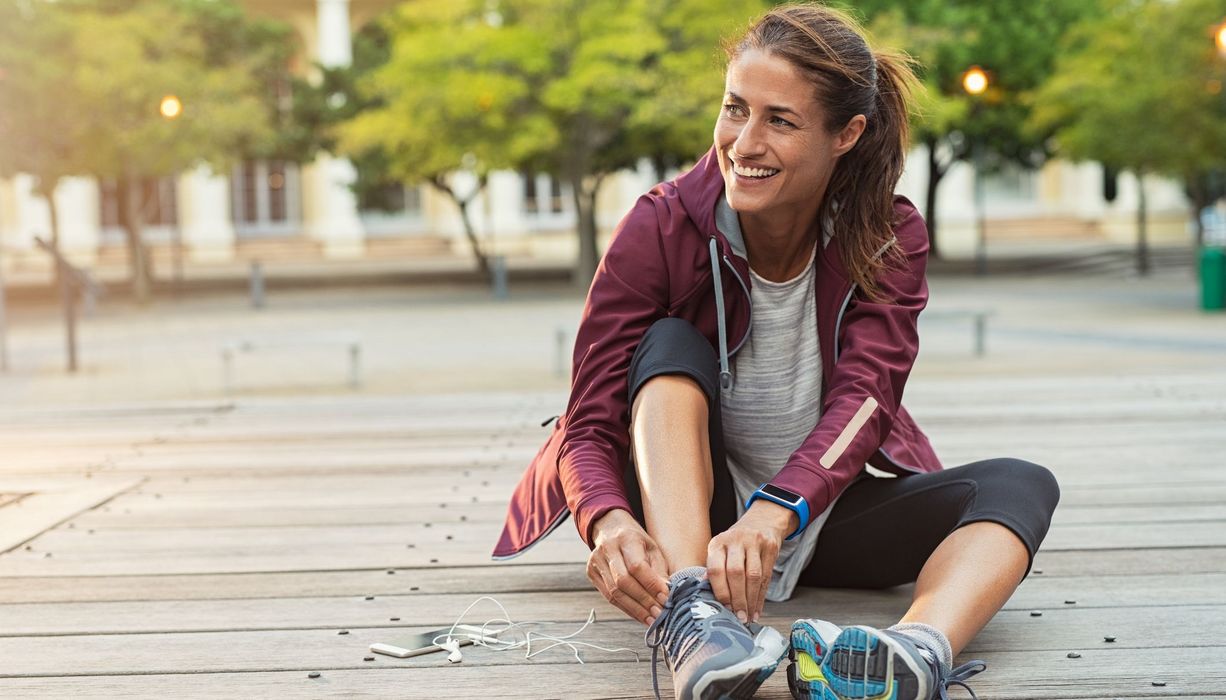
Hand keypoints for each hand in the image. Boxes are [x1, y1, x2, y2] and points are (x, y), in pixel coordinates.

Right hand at [587, 509, 669, 624]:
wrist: (611, 529)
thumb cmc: (637, 540)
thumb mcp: (652, 548)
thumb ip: (659, 570)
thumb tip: (667, 594)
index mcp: (625, 538)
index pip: (637, 566)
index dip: (651, 585)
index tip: (666, 598)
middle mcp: (607, 549)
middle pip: (623, 581)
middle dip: (643, 601)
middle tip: (659, 614)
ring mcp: (596, 561)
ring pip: (614, 592)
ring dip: (635, 609)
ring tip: (651, 619)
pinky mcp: (591, 573)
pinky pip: (609, 596)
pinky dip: (626, 608)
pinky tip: (639, 615)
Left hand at [706, 500, 795, 622]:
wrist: (762, 522)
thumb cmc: (736, 544)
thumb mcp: (721, 551)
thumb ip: (715, 570)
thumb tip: (706, 594)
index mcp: (717, 543)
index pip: (716, 569)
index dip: (720, 591)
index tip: (724, 609)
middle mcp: (735, 540)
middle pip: (736, 574)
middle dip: (737, 599)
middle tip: (738, 617)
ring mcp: (754, 541)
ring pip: (753, 576)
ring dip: (750, 600)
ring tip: (748, 617)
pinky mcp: (770, 546)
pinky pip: (767, 576)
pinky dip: (761, 597)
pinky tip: (757, 610)